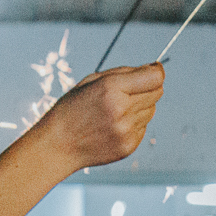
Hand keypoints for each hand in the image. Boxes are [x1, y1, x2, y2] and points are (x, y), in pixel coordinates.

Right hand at [40, 64, 163, 170]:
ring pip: (151, 111)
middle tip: (127, 92)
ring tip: (114, 113)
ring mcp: (126, 131)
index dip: (156, 71)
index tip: (152, 70)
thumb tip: (155, 70)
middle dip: (147, 88)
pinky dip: (133, 124)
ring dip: (139, 107)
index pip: (155, 77)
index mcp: (111, 89)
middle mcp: (122, 110)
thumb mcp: (91, 81)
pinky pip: (143, 128)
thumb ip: (124, 73)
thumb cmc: (72, 109)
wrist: (57, 145)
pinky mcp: (128, 146)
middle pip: (157, 93)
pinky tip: (112, 127)